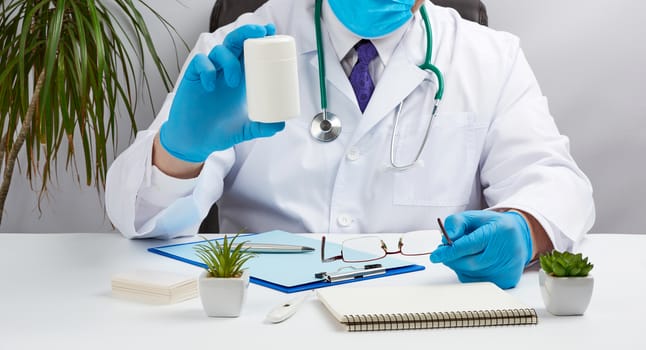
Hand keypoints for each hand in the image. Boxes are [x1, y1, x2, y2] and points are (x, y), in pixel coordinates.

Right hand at [159, 24, 284, 162]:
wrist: (196, 142)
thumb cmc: (221, 131)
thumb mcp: (246, 130)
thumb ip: (262, 127)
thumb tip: (280, 125)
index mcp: (243, 78)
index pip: (251, 52)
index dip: (260, 39)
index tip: (272, 31)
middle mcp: (226, 71)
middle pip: (236, 43)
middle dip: (247, 33)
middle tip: (260, 34)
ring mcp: (210, 73)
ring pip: (219, 50)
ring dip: (229, 60)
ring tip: (234, 81)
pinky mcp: (193, 77)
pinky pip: (200, 62)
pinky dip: (206, 70)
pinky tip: (210, 86)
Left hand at [430, 210, 532, 288]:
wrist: (519, 237)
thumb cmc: (493, 227)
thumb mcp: (474, 217)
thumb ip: (456, 222)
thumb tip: (447, 238)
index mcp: (499, 231)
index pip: (469, 245)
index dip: (449, 252)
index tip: (435, 256)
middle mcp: (507, 252)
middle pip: (468, 263)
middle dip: (452, 259)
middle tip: (445, 251)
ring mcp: (508, 268)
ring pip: (471, 274)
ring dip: (459, 266)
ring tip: (464, 254)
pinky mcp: (507, 280)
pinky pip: (477, 282)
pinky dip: (469, 274)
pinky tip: (473, 263)